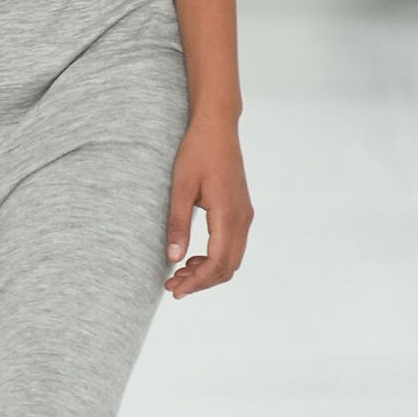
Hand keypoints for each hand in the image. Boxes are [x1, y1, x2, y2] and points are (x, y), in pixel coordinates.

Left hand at [164, 115, 252, 298]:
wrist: (217, 126)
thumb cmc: (197, 152)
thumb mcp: (180, 187)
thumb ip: (177, 224)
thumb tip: (173, 258)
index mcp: (228, 214)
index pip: (217, 263)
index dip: (197, 282)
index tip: (175, 290)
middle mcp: (242, 218)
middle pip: (228, 267)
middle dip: (202, 282)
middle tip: (174, 287)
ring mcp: (244, 214)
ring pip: (232, 258)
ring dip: (208, 272)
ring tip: (180, 274)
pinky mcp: (241, 210)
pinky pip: (232, 245)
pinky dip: (215, 258)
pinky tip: (193, 257)